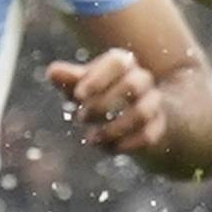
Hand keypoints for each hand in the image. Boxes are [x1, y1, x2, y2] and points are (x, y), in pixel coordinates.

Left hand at [45, 48, 174, 158]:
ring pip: (142, 112)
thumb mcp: (83, 87)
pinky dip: (125, 144)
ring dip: (113, 128)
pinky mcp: (158, 127)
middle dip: (103, 104)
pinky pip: (148, 136)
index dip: (98, 78)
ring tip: (92, 137)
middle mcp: (142, 80)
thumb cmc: (100, 95)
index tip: (78, 95)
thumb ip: (69, 80)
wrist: (131, 117)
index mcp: (123, 64)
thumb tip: (53, 72)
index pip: (117, 62)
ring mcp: (153, 103)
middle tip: (81, 117)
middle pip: (132, 85)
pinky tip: (107, 148)